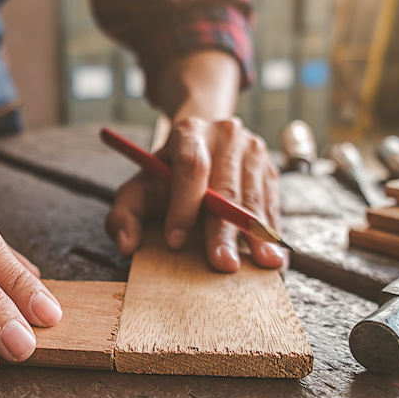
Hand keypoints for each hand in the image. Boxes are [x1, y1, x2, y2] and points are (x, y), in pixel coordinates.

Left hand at [105, 117, 286, 271]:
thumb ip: (123, 215)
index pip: (190, 167)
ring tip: (262, 264)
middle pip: (226, 187)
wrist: (200, 147)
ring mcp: (252, 151)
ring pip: (254, 197)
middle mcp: (225, 136)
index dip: (183, 205)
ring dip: (257, 234)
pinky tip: (275, 256)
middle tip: (223, 264)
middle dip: (223, 230)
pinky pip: (272, 204)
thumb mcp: (137, 189)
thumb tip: (125, 244)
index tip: (174, 241)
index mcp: (188, 133)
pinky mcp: (270, 170)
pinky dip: (271, 232)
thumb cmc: (165, 178)